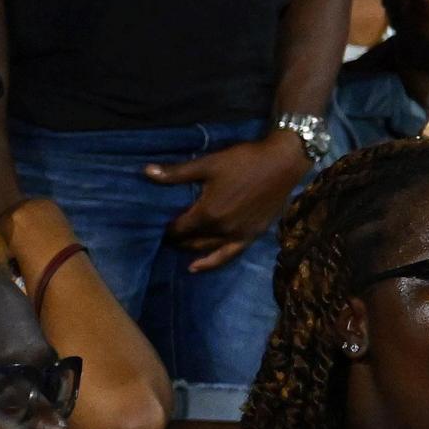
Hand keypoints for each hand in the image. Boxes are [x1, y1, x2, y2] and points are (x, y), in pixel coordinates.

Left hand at [142, 130, 311, 271]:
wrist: (283, 162)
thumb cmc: (244, 161)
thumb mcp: (208, 164)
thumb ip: (176, 174)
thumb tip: (145, 172)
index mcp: (207, 213)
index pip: (178, 228)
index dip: (167, 227)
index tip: (160, 223)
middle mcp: (220, 229)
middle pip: (190, 241)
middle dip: (177, 238)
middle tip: (169, 233)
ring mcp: (237, 235)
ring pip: (207, 249)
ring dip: (191, 249)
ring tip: (181, 246)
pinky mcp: (252, 236)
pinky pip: (228, 255)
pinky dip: (211, 263)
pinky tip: (197, 267)